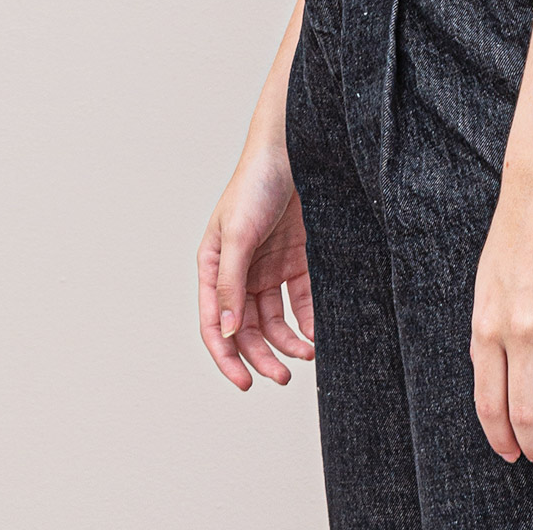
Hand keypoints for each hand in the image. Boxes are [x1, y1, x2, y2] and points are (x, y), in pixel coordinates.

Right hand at [199, 139, 314, 389]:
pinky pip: (302, 300)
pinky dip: (309, 320)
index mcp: (215, 266)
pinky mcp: (298, 259)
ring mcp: (269, 267)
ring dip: (288, 342)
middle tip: (284, 377)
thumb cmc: (256, 183)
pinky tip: (318, 333)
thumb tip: (227, 333)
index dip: (227, 358)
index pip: (215, 324)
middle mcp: (241, 272)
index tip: (246, 384)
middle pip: (247, 328)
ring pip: (275, 320)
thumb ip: (231, 284)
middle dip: (264, 356)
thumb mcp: (238, 235)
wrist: (296, 148)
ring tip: (307, 355)